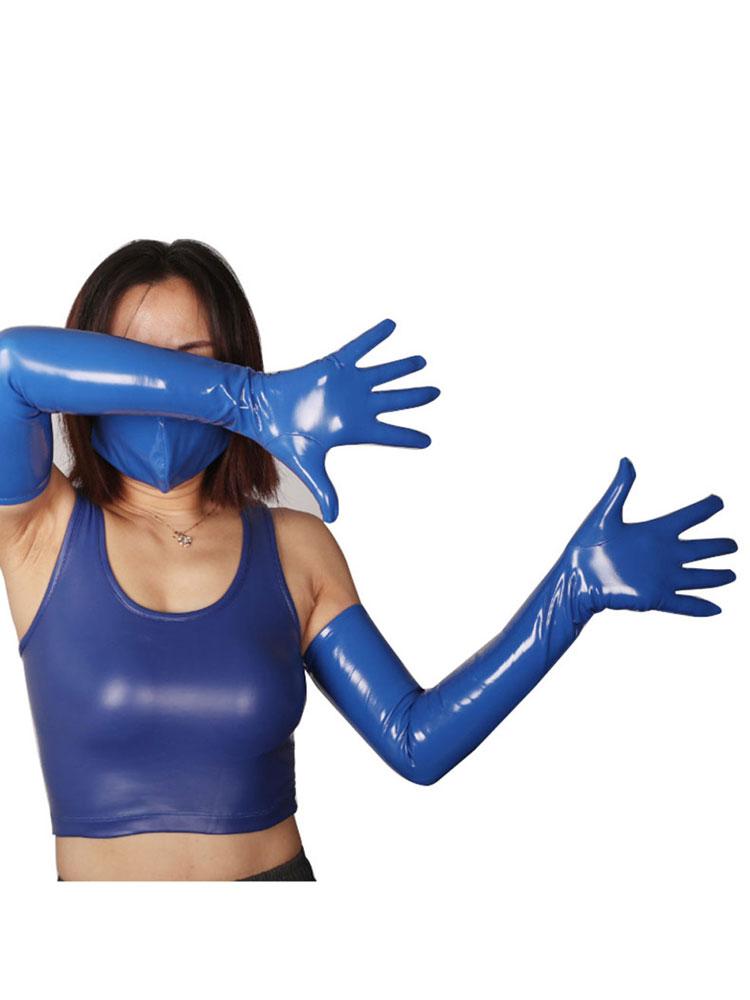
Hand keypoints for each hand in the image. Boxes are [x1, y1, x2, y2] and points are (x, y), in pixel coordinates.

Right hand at [245, 319, 439, 520]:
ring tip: (421, 361)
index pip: (387, 434)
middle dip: (415, 397)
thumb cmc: (283, 436)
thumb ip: (324, 488)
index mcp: (353, 429)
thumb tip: (334, 518)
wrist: (261, 410)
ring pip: (382, 373)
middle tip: (435, 392)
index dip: (408, 436)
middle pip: (393, 400)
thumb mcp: (308, 466)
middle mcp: (355, 405)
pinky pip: (359, 347)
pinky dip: (375, 337)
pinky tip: (392, 326)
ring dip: (402, 367)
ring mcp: (347, 384)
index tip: (427, 440)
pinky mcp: (334, 364)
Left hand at [567, 458, 736, 618]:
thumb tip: (626, 460)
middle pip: (698, 549)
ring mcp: (661, 578)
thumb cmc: (585, 545)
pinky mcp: (655, 598)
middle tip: (733, 544)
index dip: (703, 509)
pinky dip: (700, 606)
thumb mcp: (605, 513)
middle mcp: (662, 555)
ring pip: (697, 577)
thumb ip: (620, 488)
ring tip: (732, 574)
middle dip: (717, 547)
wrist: (576, 578)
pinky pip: (684, 604)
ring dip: (715, 577)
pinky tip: (717, 609)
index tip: (718, 501)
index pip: (685, 518)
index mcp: (652, 532)